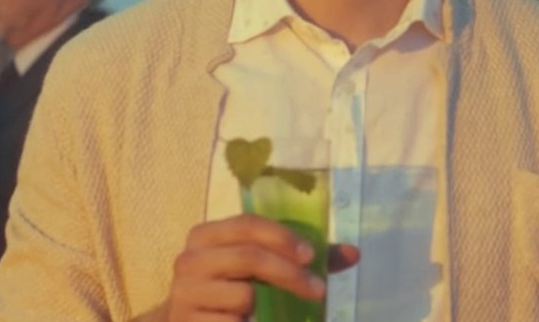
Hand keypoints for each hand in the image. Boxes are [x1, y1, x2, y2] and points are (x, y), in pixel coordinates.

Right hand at [166, 214, 359, 320]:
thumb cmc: (229, 289)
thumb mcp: (258, 268)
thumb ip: (301, 258)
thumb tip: (355, 253)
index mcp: (206, 235)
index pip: (248, 225)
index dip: (283, 237)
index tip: (312, 256)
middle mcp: (189, 259)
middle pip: (250, 257)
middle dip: (290, 275)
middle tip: (319, 290)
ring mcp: (183, 293)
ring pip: (243, 295)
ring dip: (264, 308)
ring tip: (261, 313)